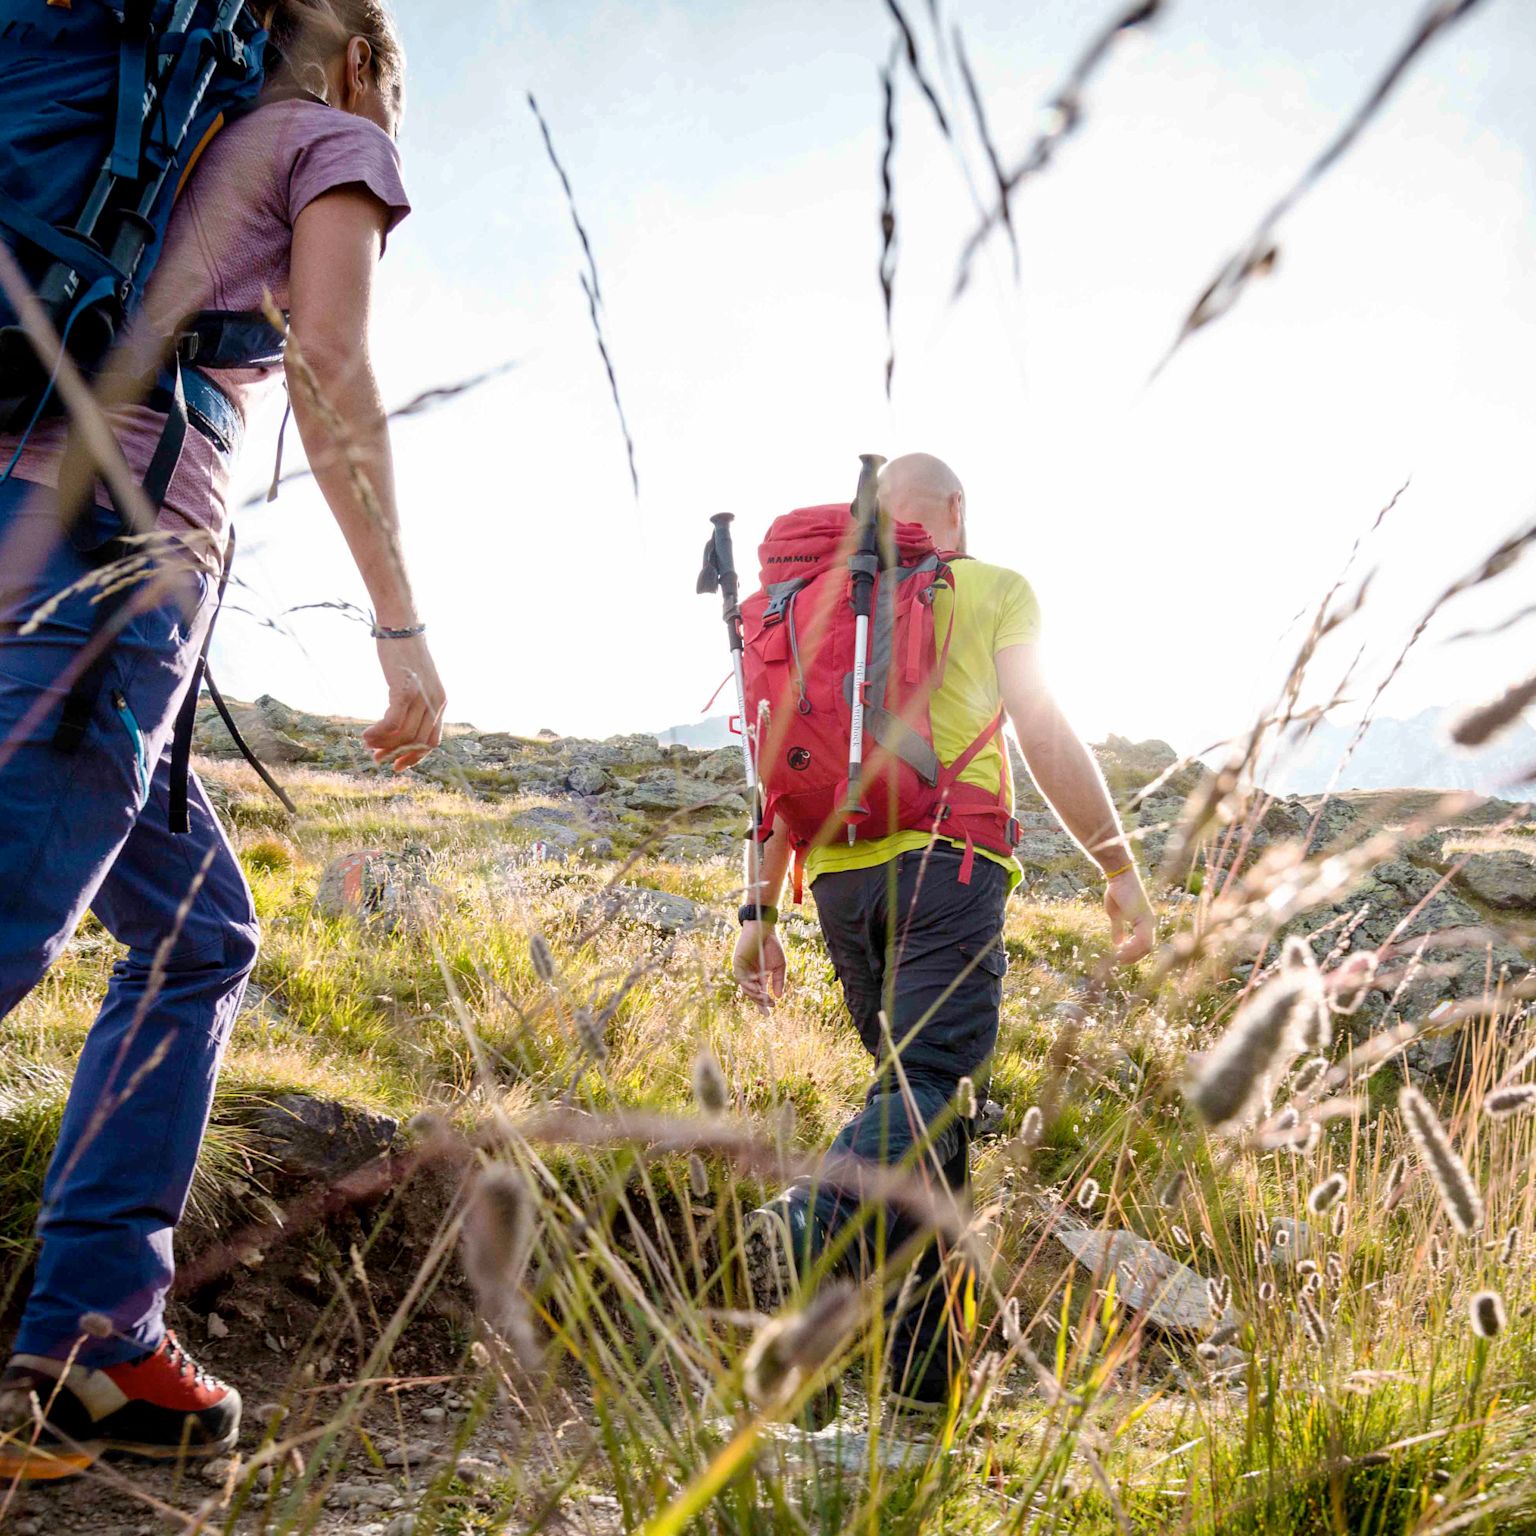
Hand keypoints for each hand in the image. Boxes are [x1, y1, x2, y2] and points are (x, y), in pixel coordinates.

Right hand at [362, 633, 444, 771]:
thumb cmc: (404, 650)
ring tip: (367, 743)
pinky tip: (366, 734)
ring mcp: (421, 696)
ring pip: (403, 735)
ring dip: (383, 743)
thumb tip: (400, 723)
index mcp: (441, 701)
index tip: (397, 765)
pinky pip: (393, 723)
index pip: (432, 741)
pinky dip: (378, 733)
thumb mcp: (416, 680)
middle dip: (395, 753)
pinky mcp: (405, 690)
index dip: (414, 757)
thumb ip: (415, 701)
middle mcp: (435, 701)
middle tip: (376, 757)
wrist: (401, 624)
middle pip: (416, 741)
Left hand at [733, 921, 785, 1009]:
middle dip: (760, 1001)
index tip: (769, 1014)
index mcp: (759, 977)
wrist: (765, 930)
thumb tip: (778, 997)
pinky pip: (741, 978)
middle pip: (752, 994)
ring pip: (745, 988)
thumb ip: (778, 981)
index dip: (763, 1005)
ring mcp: (743, 970)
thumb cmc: (772, 946)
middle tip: (770, 1004)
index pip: (759, 994)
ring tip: (763, 997)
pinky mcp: (737, 964)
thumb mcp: (780, 966)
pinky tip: (757, 987)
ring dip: (754, 994)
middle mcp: (750, 976)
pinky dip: (749, 984)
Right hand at [1105, 869, 1154, 965]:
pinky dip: (1132, 947)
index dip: (1133, 955)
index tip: (1120, 959)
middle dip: (1133, 957)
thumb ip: (1118, 929)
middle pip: (1147, 948)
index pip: (1144, 945)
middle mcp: (1150, 922)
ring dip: (1132, 954)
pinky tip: (1121, 948)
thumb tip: (1117, 943)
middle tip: (1119, 961)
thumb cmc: (1117, 893)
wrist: (1119, 877)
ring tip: (1119, 957)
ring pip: (1146, 946)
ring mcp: (1148, 920)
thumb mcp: (1116, 915)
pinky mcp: (1143, 917)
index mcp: (1144, 923)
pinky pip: (1142, 939)